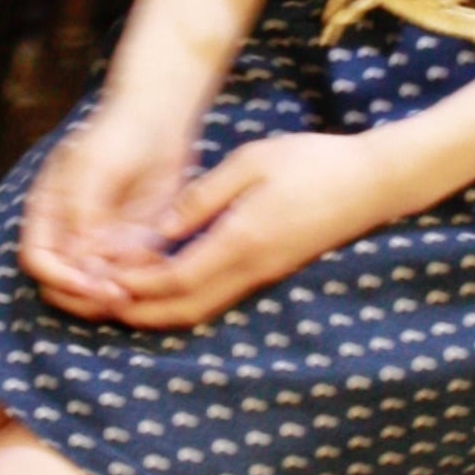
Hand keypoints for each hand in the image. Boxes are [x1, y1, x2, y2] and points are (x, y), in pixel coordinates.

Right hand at [19, 96, 197, 316]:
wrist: (159, 120)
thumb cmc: (117, 134)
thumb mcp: (93, 167)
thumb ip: (83, 213)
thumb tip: (79, 262)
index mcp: (48, 213)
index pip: (38, 261)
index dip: (60, 279)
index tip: (91, 283)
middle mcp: (70, 234)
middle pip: (62, 286)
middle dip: (87, 296)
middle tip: (119, 293)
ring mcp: (101, 243)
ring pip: (97, 288)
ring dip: (116, 293)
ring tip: (140, 279)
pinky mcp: (132, 246)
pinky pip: (131, 276)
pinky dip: (141, 280)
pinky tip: (157, 263)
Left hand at [109, 131, 389, 327]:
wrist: (373, 183)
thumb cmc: (313, 161)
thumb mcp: (251, 162)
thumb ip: (203, 198)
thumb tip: (160, 229)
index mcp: (242, 240)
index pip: (175, 278)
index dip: (136, 284)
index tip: (102, 278)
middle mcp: (251, 269)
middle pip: (184, 309)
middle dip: (139, 312)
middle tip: (101, 305)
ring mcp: (263, 275)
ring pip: (202, 309)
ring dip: (160, 312)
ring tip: (123, 302)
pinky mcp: (271, 272)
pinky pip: (219, 297)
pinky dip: (185, 300)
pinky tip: (165, 287)